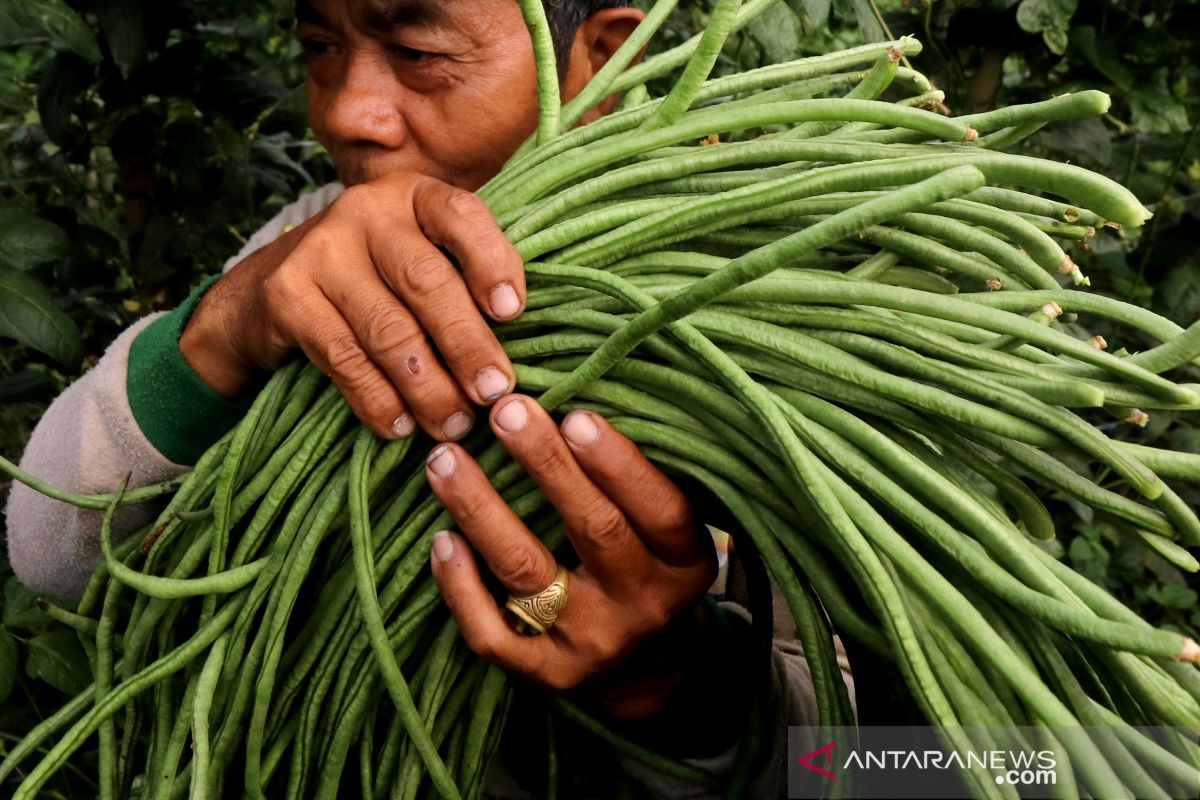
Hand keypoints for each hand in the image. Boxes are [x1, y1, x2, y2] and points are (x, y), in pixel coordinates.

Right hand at [179, 172, 525, 441]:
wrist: (269, 292)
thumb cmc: (378, 281)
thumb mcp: (420, 258)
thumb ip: (468, 278)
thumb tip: (535, 341)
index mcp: (415, 196)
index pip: (461, 216)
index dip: (492, 262)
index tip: (515, 312)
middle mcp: (366, 211)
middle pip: (428, 282)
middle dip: (468, 345)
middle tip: (496, 393)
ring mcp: (322, 250)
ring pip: (389, 329)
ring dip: (428, 387)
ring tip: (455, 425)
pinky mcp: (287, 295)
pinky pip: (345, 359)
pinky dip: (378, 400)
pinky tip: (401, 427)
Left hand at [425, 395, 717, 717]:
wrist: (647, 668)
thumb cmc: (649, 565)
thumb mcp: (670, 530)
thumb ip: (641, 477)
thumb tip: (584, 385)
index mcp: (686, 562)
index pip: (660, 510)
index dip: (618, 464)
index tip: (576, 415)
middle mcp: (644, 605)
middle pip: (593, 530)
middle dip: (545, 466)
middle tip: (504, 411)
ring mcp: (592, 644)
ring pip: (528, 574)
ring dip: (481, 510)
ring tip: (445, 459)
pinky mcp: (547, 675)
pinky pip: (493, 634)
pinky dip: (461, 587)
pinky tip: (441, 541)